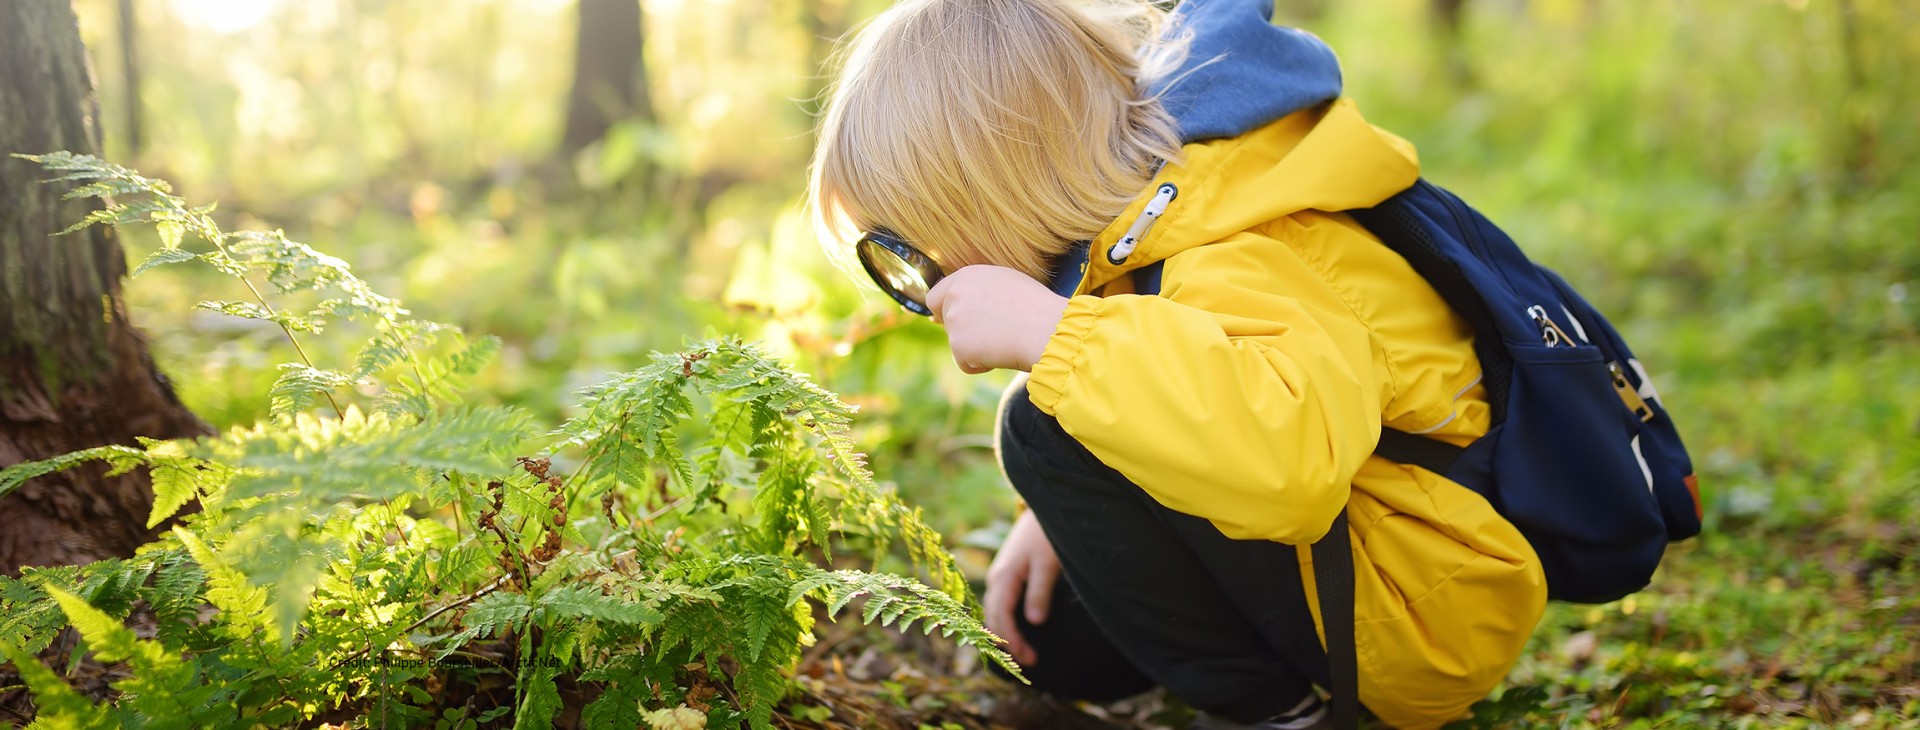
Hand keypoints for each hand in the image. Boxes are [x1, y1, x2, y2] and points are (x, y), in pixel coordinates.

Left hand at [925, 265, 1068, 373]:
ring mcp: (954, 321)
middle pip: (946, 321)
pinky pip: (966, 363)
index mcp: (966, 276)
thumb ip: (978, 291)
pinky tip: (1002, 353)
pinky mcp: (958, 346)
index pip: (937, 296)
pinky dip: (980, 364)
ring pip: (958, 344)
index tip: (953, 321)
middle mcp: (955, 295)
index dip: (943, 310)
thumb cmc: (1035, 306)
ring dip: (976, 348)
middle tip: (992, 335)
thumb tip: (955, 308)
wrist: (1045, 327)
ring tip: (1004, 340)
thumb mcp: (1005, 284)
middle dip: (963, 331)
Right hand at [984, 509, 1060, 665]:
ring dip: (1005, 633)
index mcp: (1004, 577)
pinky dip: (1005, 621)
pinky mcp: (1007, 573)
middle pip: (993, 619)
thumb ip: (1040, 592)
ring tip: (1025, 652)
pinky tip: (1017, 630)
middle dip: (1008, 643)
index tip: (1030, 659)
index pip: (1002, 618)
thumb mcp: (1048, 564)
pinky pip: (1000, 603)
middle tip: (1032, 661)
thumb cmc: (1047, 534)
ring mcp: (999, 575)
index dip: (1013, 642)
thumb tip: (1034, 622)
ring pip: (994, 612)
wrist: (1045, 505)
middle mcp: (996, 578)